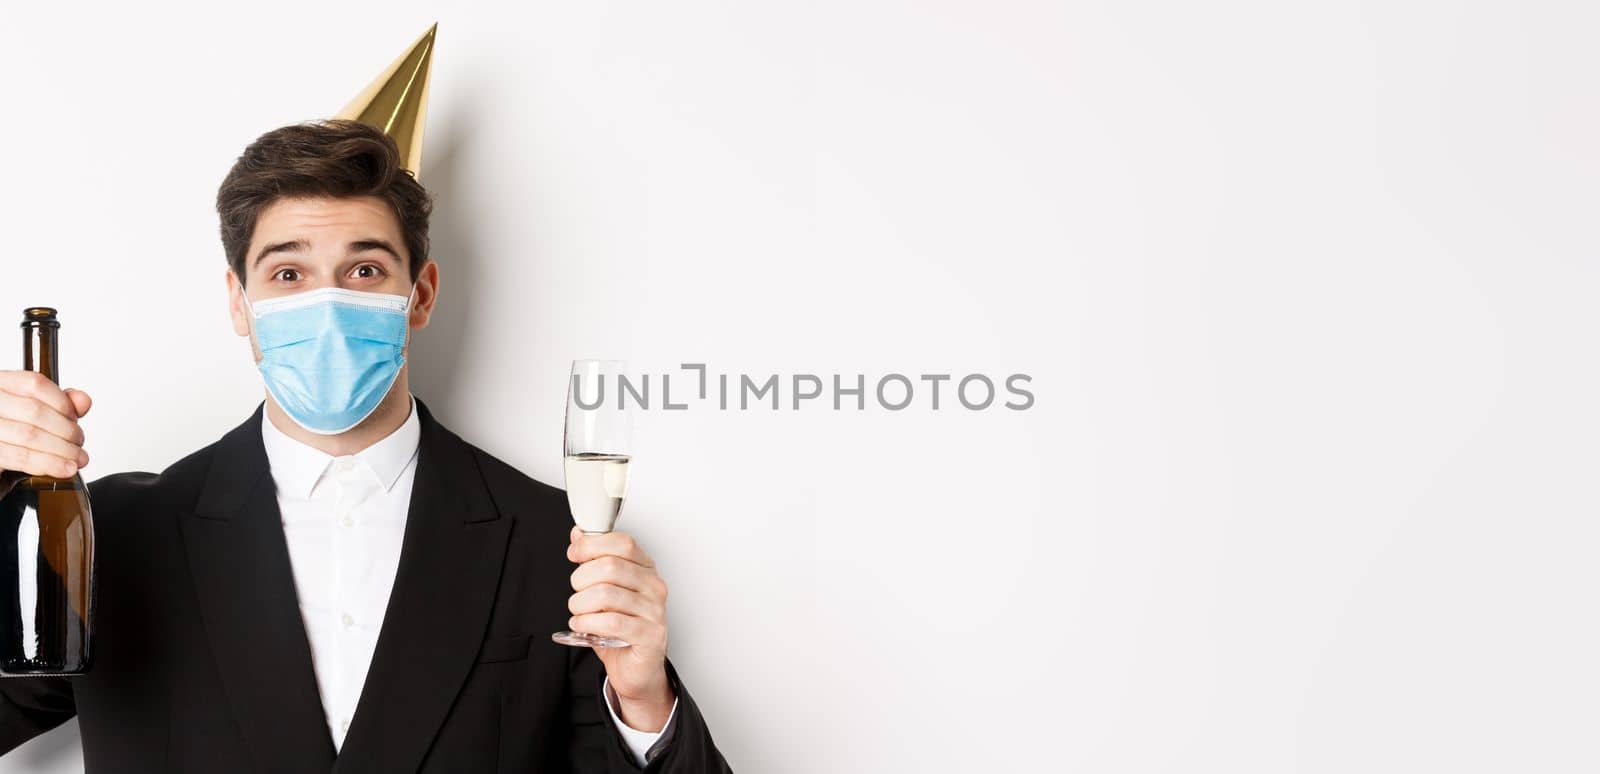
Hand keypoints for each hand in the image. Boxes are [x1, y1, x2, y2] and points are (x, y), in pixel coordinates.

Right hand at [0, 371, 90, 478]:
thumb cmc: (14, 431)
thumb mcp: (35, 411)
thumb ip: (59, 402)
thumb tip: (83, 400)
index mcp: (0, 385)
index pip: (35, 384)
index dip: (62, 403)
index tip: (75, 419)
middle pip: (35, 411)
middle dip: (66, 430)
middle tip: (79, 443)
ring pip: (29, 435)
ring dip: (62, 450)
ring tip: (77, 458)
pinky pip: (19, 457)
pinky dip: (48, 464)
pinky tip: (64, 468)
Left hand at [567, 526, 675, 730]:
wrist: (636, 668)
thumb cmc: (620, 628)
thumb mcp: (604, 589)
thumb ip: (593, 560)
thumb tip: (579, 533)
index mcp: (646, 568)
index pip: (622, 543)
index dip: (592, 545)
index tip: (574, 553)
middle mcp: (654, 586)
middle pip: (610, 566)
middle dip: (581, 579)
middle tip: (577, 593)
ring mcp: (654, 611)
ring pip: (605, 594)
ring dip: (580, 605)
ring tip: (579, 613)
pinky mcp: (649, 635)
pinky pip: (610, 622)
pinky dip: (587, 623)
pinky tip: (583, 626)